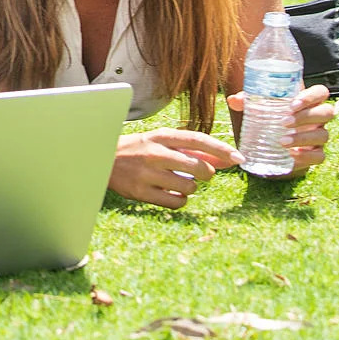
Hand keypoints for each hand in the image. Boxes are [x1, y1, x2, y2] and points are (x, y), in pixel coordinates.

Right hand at [110, 129, 244, 208]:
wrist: (98, 159)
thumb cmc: (136, 151)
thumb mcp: (159, 143)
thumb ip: (190, 150)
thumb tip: (224, 159)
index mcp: (159, 136)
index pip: (198, 139)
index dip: (221, 149)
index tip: (240, 158)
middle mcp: (154, 152)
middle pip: (199, 168)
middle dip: (206, 174)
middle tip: (199, 174)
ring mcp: (146, 173)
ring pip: (190, 188)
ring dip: (190, 188)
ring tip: (176, 182)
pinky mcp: (140, 192)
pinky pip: (176, 203)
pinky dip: (179, 200)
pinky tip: (169, 193)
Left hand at [226, 84, 332, 175]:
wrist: (272, 144)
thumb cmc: (269, 117)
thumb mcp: (259, 107)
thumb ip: (247, 101)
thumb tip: (233, 100)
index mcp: (307, 101)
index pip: (320, 92)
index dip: (312, 96)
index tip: (293, 104)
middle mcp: (317, 118)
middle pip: (327, 112)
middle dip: (306, 116)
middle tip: (284, 122)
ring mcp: (319, 136)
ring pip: (323, 134)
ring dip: (304, 137)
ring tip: (282, 141)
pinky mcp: (316, 154)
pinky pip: (320, 156)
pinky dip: (307, 156)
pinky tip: (292, 155)